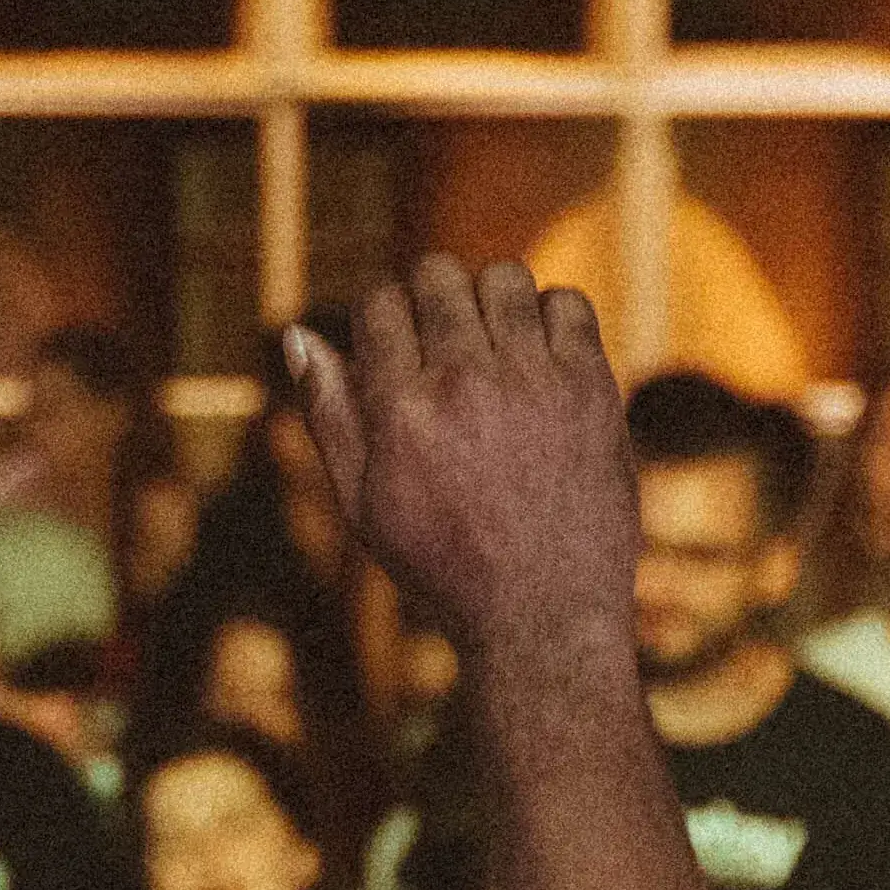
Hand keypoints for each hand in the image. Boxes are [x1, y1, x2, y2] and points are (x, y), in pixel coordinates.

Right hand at [280, 257, 631, 649]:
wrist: (543, 614)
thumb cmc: (444, 565)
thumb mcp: (362, 504)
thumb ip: (328, 415)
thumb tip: (300, 335)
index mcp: (399, 409)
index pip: (379, 303)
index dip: (383, 316)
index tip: (398, 344)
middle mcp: (463, 382)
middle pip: (437, 275)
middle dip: (431, 296)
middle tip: (444, 341)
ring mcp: (532, 381)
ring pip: (503, 278)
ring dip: (491, 300)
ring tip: (493, 345)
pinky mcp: (590, 388)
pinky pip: (568, 304)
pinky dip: (551, 317)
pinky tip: (541, 358)